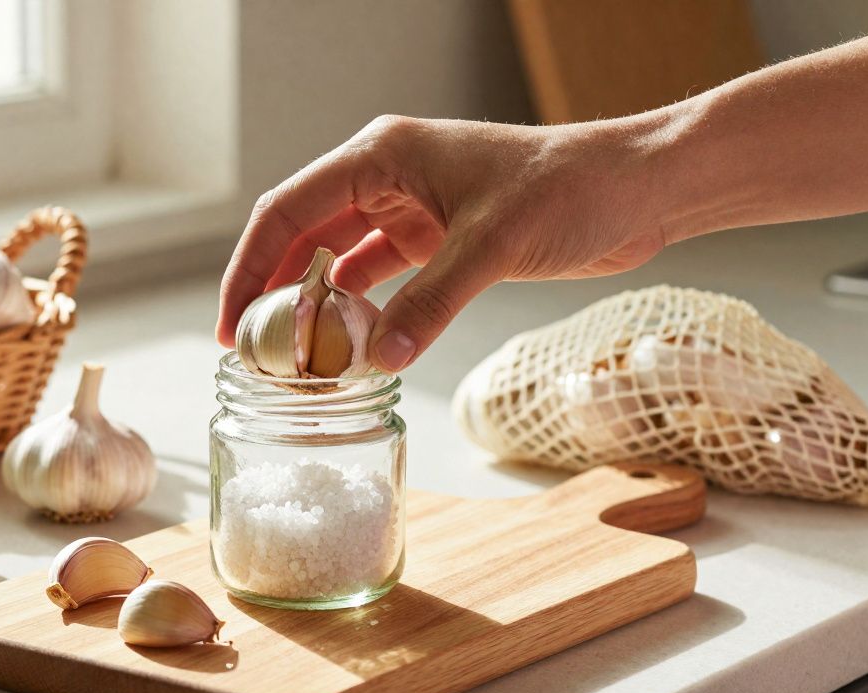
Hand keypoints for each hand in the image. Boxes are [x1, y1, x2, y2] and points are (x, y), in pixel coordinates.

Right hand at [216, 115, 668, 371]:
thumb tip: (378, 360)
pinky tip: (349, 338)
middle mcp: (387, 175)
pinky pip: (379, 272)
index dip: (249, 267)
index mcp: (382, 155)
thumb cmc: (569, 188)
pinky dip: (359, 305)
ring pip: (337, 255)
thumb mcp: (493, 245)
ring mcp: (413, 206)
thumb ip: (431, 303)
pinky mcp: (440, 236)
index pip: (288, 210)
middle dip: (272, 289)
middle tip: (252, 349)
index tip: (231, 323)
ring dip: (313, 300)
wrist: (636, 188)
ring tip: (292, 352)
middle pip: (302, 233)